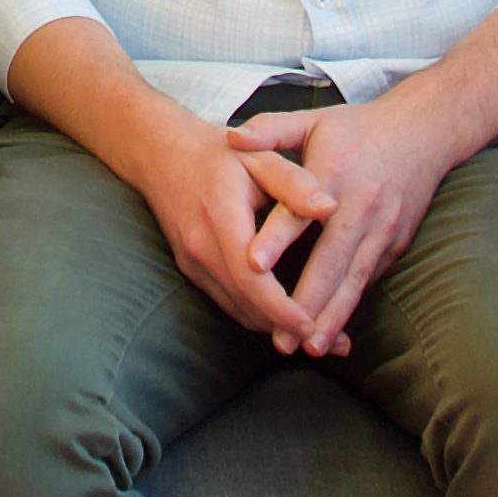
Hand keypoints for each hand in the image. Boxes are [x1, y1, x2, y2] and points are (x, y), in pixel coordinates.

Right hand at [121, 110, 320, 349]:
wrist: (160, 154)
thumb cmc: (217, 153)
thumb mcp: (259, 156)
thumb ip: (295, 183)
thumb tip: (331, 207)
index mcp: (221, 218)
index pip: (251, 278)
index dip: (282, 308)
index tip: (314, 324)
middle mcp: (202, 248)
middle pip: (247, 304)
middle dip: (289, 328)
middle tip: (337, 343)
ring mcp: (193, 263)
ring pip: (238, 310)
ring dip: (276, 328)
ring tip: (321, 337)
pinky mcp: (192, 270)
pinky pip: (228, 302)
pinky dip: (258, 315)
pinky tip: (286, 320)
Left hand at [226, 92, 466, 357]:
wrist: (425, 132)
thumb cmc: (357, 128)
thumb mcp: (313, 120)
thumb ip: (270, 129)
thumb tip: (230, 138)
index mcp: (332, 173)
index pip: (299, 210)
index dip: (276, 238)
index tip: (253, 264)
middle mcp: (360, 206)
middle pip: (331, 260)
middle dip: (306, 301)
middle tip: (281, 336)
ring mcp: (383, 228)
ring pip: (355, 279)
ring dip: (333, 316)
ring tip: (311, 347)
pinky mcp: (395, 243)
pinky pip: (370, 279)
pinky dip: (352, 306)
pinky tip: (336, 331)